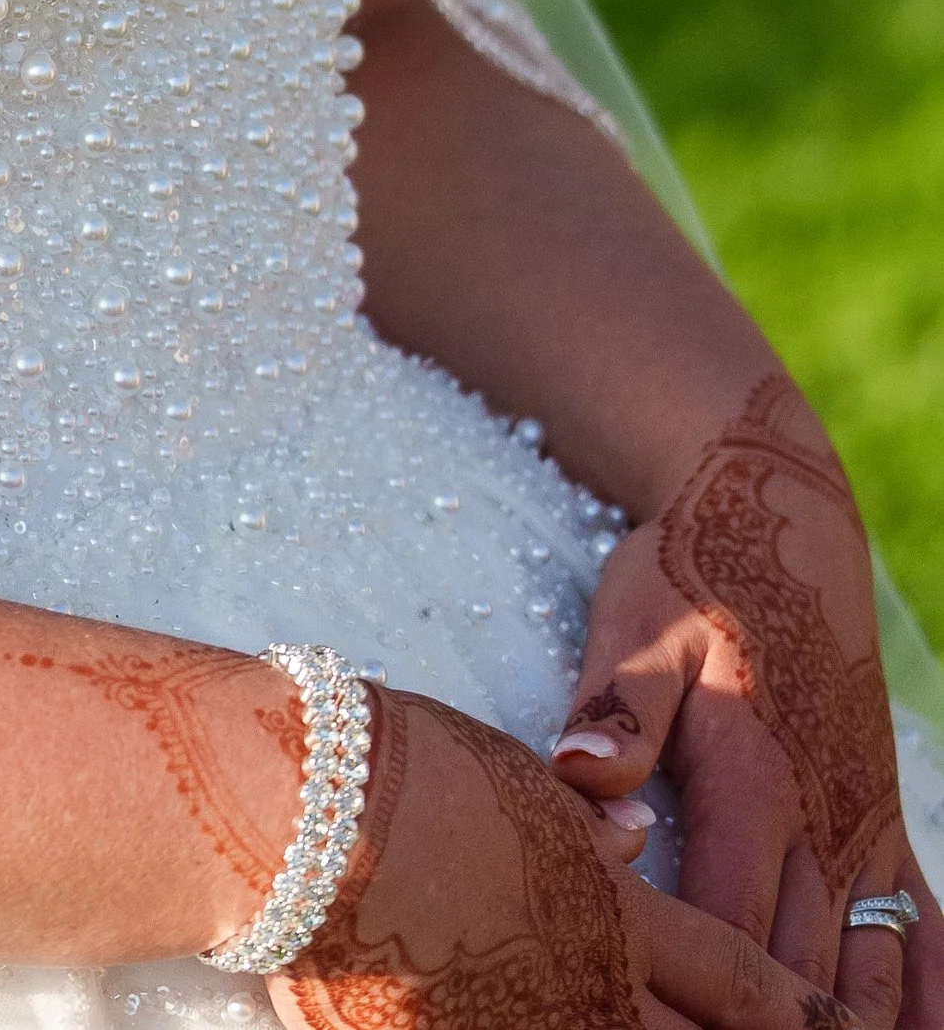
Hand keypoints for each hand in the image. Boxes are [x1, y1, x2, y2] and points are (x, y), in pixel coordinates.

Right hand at [281, 685, 864, 1029]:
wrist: (287, 816)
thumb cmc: (402, 766)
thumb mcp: (517, 779)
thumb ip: (592, 829)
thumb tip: (638, 839)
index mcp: (615, 912)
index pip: (744, 988)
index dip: (803, 1019)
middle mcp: (584, 991)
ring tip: (624, 1017)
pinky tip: (528, 1016)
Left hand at [544, 375, 936, 1029]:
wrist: (780, 510)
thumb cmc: (690, 570)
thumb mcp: (638, 621)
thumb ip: (618, 708)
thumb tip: (579, 775)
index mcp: (752, 786)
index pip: (726, 936)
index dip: (699, 1008)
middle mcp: (822, 823)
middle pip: (804, 977)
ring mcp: (864, 826)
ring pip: (877, 970)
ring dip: (855, 1027)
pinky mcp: (884, 818)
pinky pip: (929, 927)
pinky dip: (930, 992)